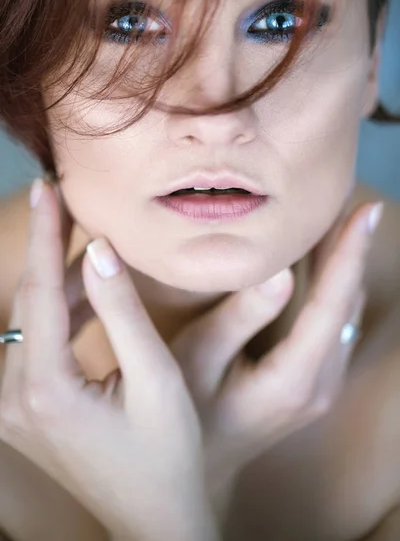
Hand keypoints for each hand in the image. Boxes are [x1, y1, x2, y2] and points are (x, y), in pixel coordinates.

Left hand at [0, 179, 219, 540]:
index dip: (46, 236)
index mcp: (46, 391)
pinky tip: (88, 296)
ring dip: (59, 284)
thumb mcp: (156, 379)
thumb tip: (100, 253)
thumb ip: (124, 314)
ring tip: (87, 244)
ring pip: (31, 323)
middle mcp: (14, 399)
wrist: (154, 515)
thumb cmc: (167, 453)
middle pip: (29, 304)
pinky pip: (36, 346)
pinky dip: (60, 316)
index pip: (39, 293)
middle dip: (48, 251)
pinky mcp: (24, 412)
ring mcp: (14, 409)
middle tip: (66, 201)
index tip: (47, 187)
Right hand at [169, 201, 381, 520]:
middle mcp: (320, 383)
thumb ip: (238, 318)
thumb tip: (280, 269)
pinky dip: (333, 290)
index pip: (332, 303)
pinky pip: (334, 326)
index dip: (349, 252)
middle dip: (349, 251)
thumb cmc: (180, 414)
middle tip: (347, 204)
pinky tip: (322, 266)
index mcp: (294, 378)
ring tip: (335, 224)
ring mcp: (320, 387)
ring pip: (345, 314)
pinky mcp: (313, 384)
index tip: (365, 209)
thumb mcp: (196, 362)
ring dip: (343, 268)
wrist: (192, 472)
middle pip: (346, 303)